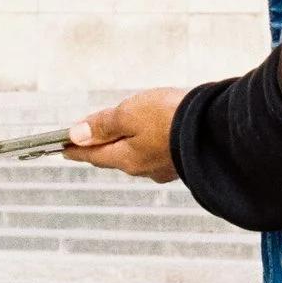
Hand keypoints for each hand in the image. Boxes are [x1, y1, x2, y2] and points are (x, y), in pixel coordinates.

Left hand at [63, 87, 186, 182]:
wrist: (218, 126)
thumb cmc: (172, 118)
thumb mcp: (129, 114)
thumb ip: (103, 125)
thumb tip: (76, 135)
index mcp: (126, 158)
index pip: (93, 154)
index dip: (76, 149)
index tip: (63, 148)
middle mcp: (144, 168)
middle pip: (115, 156)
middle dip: (102, 146)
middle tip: (89, 139)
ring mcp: (165, 166)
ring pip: (139, 155)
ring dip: (129, 144)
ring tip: (124, 133)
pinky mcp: (184, 159)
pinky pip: (159, 152)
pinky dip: (152, 143)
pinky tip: (158, 135)